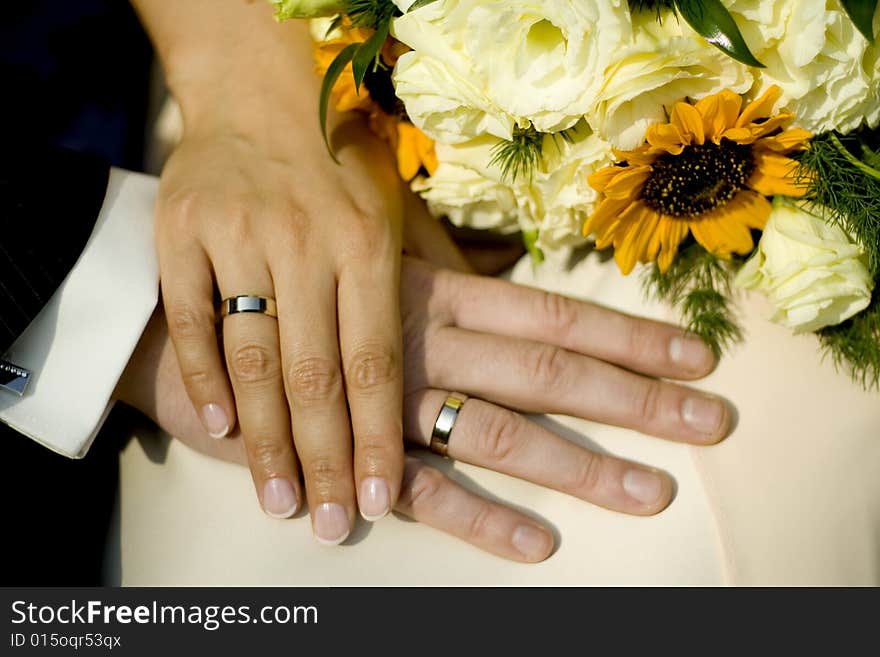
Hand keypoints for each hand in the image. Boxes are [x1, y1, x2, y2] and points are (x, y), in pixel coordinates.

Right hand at [118, 257, 729, 561]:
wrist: (181, 331)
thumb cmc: (288, 298)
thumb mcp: (368, 278)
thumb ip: (438, 288)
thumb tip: (509, 299)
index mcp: (432, 294)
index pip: (550, 313)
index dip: (625, 334)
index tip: (693, 355)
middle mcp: (422, 340)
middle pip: (547, 370)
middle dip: (632, 397)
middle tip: (707, 422)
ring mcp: (387, 399)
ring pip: (500, 430)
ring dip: (579, 465)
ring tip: (647, 492)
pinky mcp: (348, 455)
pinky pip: (424, 490)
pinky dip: (480, 520)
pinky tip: (537, 545)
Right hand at [133, 1, 406, 541]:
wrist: (253, 98)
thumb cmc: (337, 169)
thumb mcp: (399, 217)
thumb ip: (442, 283)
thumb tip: (510, 346)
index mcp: (372, 246)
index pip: (381, 363)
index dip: (380, 438)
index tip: (378, 500)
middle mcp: (310, 246)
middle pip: (324, 375)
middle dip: (332, 457)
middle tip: (333, 523)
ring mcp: (242, 239)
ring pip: (256, 362)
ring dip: (265, 440)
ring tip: (281, 503)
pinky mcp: (183, 236)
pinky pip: (195, 323)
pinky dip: (206, 382)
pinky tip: (220, 434)